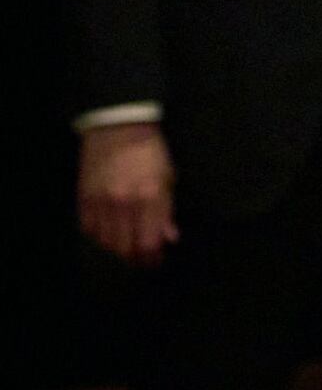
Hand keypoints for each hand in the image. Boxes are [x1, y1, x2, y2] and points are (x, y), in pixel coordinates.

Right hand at [78, 122, 178, 265]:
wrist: (118, 128)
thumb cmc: (150, 152)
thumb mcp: (168, 178)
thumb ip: (167, 210)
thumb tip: (169, 238)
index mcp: (150, 197)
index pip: (149, 242)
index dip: (152, 258)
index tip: (156, 261)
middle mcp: (124, 204)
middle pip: (126, 248)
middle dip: (136, 259)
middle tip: (142, 260)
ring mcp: (101, 202)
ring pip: (106, 242)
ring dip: (117, 250)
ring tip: (127, 248)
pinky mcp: (84, 198)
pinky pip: (89, 229)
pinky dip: (99, 237)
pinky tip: (109, 234)